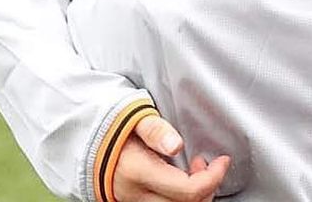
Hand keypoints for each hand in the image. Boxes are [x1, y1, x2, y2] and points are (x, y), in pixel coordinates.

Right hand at [111, 113, 230, 201]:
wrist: (89, 141)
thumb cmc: (116, 127)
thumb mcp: (136, 118)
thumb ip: (156, 130)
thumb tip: (176, 144)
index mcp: (139, 172)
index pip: (187, 191)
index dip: (212, 178)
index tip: (222, 161)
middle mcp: (137, 195)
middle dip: (207, 187)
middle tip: (208, 164)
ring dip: (195, 194)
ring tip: (196, 170)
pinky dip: (182, 197)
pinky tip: (183, 179)